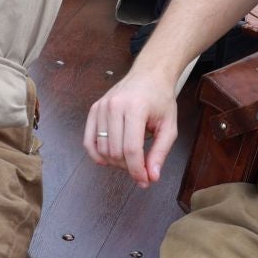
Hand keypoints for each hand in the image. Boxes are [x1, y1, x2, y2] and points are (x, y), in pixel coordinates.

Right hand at [86, 68, 179, 186]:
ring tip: (129, 159)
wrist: (148, 75)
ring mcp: (101, 107)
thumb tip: (151, 177)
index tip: (144, 181)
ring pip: (102, 149)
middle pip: (116, 152)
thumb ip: (160, 152)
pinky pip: (88, 141)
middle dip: (128, 167)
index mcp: (135, 108)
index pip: (132, 149)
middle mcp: (114, 106)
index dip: (137, 170)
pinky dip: (96, 155)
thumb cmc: (160, 100)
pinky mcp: (94, 109)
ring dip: (115, 162)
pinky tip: (108, 159)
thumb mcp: (169, 126)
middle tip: (141, 168)